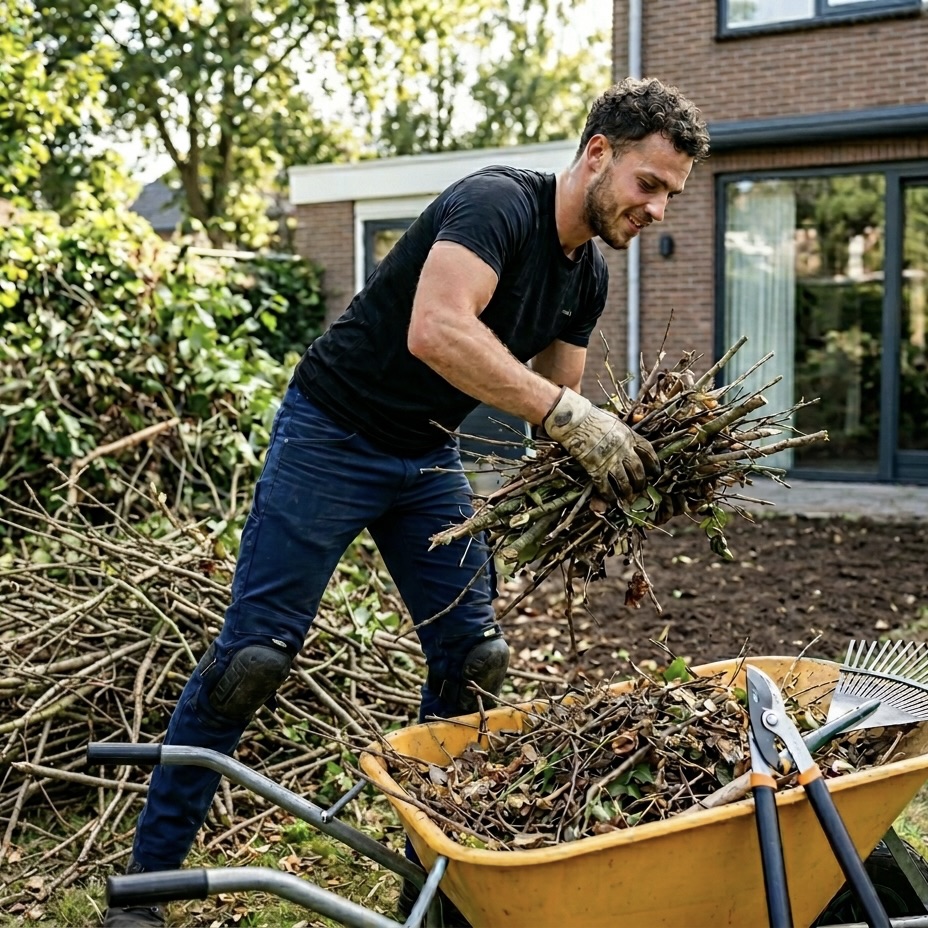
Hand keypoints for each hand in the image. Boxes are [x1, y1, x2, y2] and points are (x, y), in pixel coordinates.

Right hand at [542, 387, 659, 499]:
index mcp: (629, 435)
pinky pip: (606, 486)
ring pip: (625, 481)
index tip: (656, 470)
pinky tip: (611, 499)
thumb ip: (625, 426)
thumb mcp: (614, 418)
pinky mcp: (596, 468)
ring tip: (628, 496)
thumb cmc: (591, 416)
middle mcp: (624, 449)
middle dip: (641, 481)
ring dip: (627, 491)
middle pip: (638, 470)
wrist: (573, 419)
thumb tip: (637, 423)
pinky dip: (609, 495)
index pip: (648, 451)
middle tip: (641, 487)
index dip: (654, 463)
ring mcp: (610, 460)